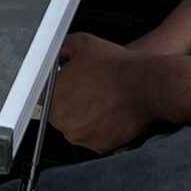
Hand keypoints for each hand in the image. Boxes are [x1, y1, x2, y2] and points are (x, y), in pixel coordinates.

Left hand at [53, 33, 152, 154]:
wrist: (146, 86)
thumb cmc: (116, 67)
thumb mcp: (83, 43)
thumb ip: (63, 48)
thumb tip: (60, 51)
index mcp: (53, 99)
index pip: (44, 96)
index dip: (58, 88)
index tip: (68, 84)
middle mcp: (63, 122)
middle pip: (63, 113)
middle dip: (74, 102)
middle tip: (92, 89)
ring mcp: (81, 136)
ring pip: (80, 126)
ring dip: (89, 115)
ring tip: (105, 98)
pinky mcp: (100, 147)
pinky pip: (97, 137)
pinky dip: (104, 127)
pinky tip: (113, 111)